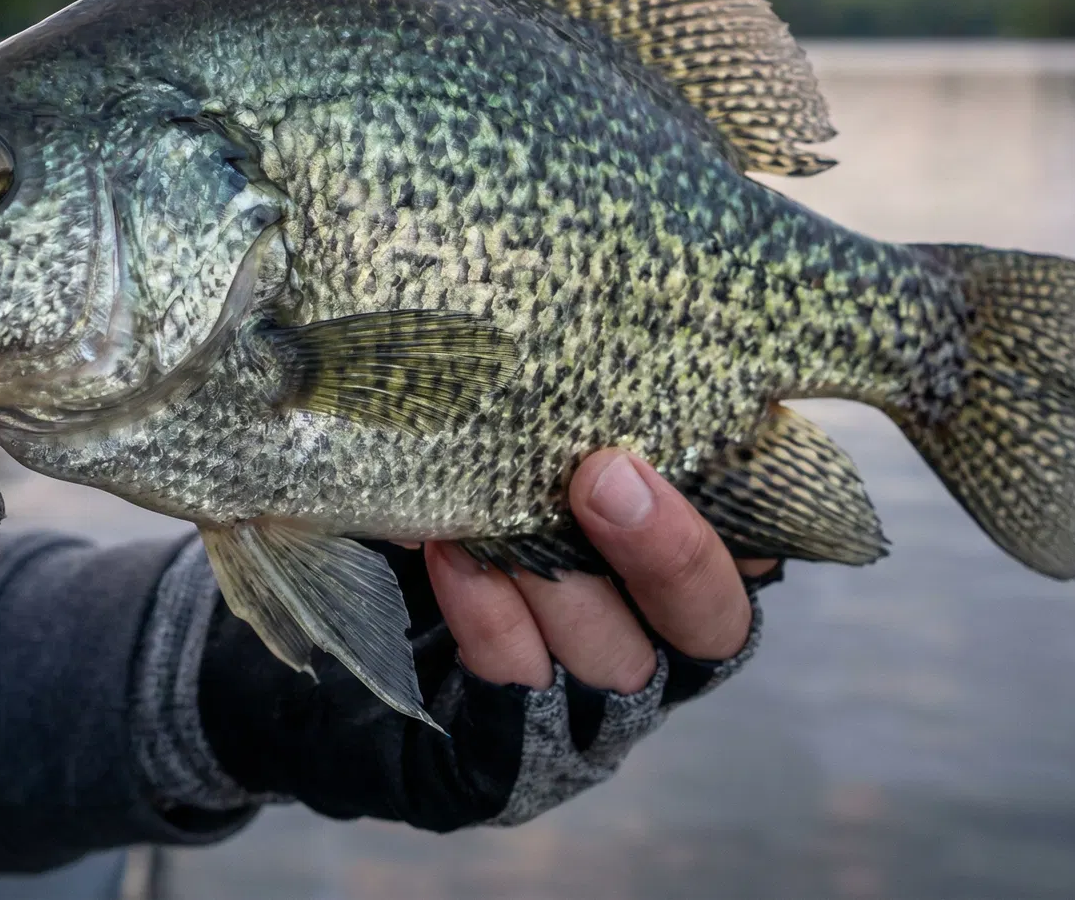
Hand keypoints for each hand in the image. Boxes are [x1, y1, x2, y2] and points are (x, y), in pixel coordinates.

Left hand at [162, 452, 777, 832]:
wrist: (314, 593)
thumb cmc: (437, 481)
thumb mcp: (505, 433)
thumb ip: (553, 403)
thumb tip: (572, 317)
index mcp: (678, 561)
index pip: (760, 546)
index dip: (760, 504)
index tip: (724, 430)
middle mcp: (655, 644)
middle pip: (708, 620)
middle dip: (668, 551)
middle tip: (606, 474)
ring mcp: (587, 711)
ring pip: (613, 658)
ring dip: (559, 581)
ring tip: (490, 515)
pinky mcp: (510, 757)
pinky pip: (515, 688)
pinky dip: (488, 618)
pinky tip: (448, 553)